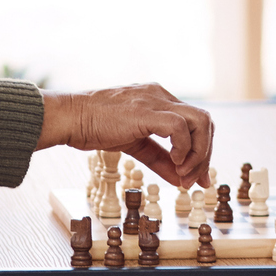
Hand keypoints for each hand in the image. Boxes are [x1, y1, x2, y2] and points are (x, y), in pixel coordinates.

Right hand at [36, 84, 213, 188]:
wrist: (70, 118)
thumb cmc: (96, 127)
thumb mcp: (136, 145)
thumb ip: (160, 160)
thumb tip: (181, 180)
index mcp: (160, 99)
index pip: (196, 122)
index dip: (202, 150)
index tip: (197, 177)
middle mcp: (162, 95)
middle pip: (205, 122)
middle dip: (205, 154)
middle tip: (195, 180)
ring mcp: (156, 100)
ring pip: (201, 121)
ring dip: (199, 152)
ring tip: (184, 173)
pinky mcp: (147, 111)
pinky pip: (181, 127)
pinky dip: (184, 148)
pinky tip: (174, 163)